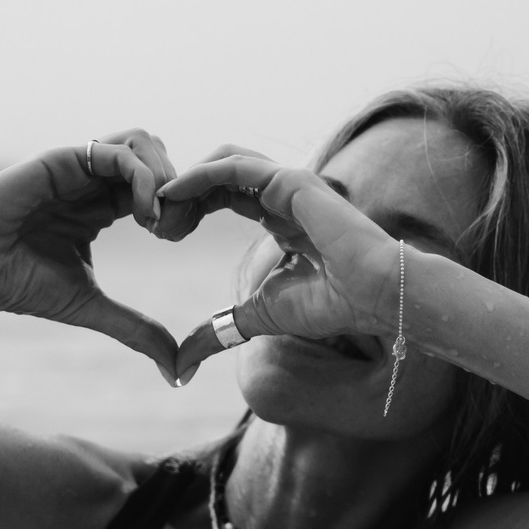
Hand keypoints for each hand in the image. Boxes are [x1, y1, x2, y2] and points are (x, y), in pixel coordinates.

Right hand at [0, 130, 181, 382]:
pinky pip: (118, 151)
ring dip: (163, 176)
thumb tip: (176, 372)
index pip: (159, 189)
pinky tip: (140, 213)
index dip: (178, 207)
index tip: (175, 238)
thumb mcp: (91, 307)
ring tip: (155, 217)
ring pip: (143, 142)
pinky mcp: (63, 159)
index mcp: (102, 207)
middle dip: (178, 189)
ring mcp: (79, 166)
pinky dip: (142, 177)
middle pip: (159, 158)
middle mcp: (93, 182)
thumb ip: (136, 330)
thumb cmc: (18, 283)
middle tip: (170, 228)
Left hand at [161, 148, 401, 382]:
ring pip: (222, 163)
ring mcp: (287, 183)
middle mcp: (281, 194)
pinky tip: (174, 193)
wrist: (373, 297)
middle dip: (180, 195)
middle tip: (154, 223)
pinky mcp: (290, 180)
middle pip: (217, 178)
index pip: (222, 196)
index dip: (189, 210)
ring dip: (186, 181)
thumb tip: (181, 365)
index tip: (163, 234)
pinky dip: (199, 175)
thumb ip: (218, 330)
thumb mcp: (256, 317)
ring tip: (160, 208)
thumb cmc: (331, 305)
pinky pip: (234, 165)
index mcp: (277, 216)